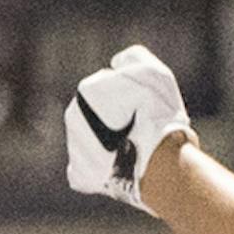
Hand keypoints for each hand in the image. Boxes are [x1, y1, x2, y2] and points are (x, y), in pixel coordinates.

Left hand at [65, 45, 190, 212]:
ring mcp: (74, 147)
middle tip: (141, 128)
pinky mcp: (80, 176)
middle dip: (116, 118)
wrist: (160, 165)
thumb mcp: (154, 72)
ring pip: (93, 139)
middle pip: (98, 113)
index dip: (132, 96)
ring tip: (134, 149)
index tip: (147, 108)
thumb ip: (134, 58)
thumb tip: (116, 62)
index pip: (111, 86)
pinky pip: (89, 168)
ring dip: (109, 142)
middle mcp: (73, 116)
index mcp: (87, 89)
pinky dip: (103, 168)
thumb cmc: (159, 117)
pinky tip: (120, 167)